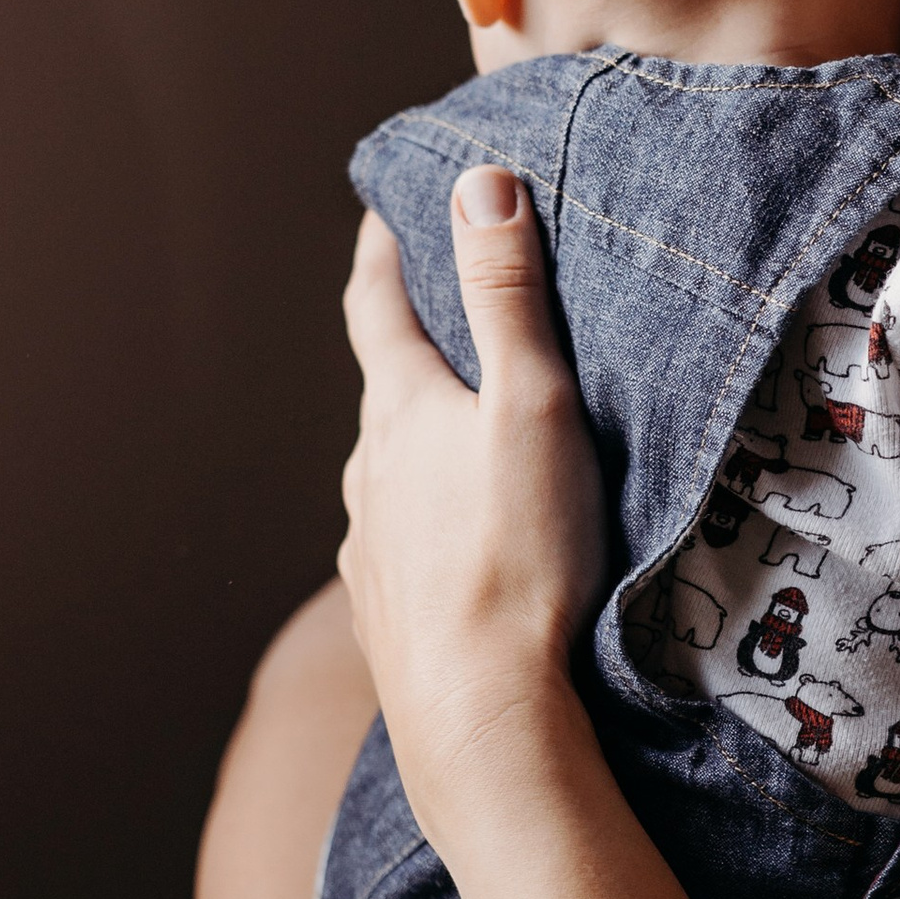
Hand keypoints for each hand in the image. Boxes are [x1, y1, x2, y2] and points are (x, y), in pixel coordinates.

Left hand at [337, 175, 606, 818]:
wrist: (482, 716)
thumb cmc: (518, 555)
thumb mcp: (532, 405)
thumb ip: (507, 295)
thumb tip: (478, 182)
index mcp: (400, 412)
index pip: (377, 306)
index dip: (383, 251)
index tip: (387, 210)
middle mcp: (367, 473)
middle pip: (385, 391)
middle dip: (412, 347)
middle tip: (443, 315)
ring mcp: (368, 547)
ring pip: (391, 471)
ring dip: (421, 441)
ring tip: (466, 434)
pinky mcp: (388, 611)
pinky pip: (403, 542)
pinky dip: (429, 517)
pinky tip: (461, 539)